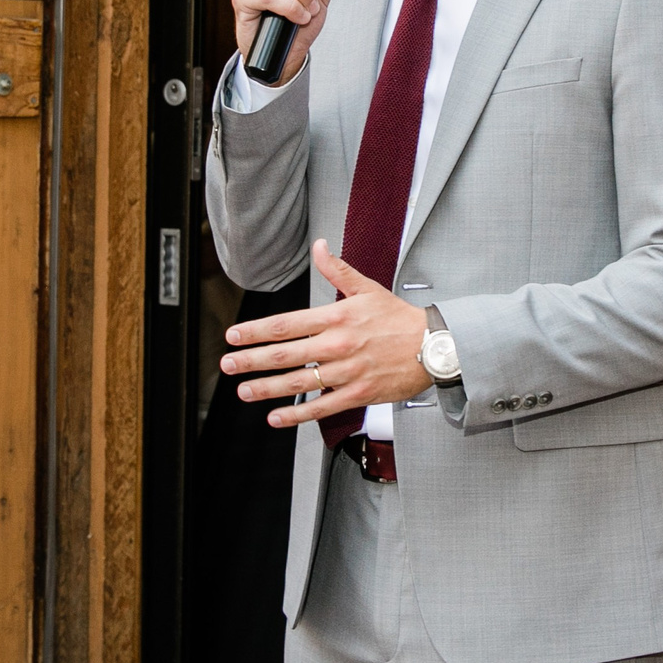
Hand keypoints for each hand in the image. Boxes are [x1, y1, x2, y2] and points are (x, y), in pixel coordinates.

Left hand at [220, 241, 429, 428]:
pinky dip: (297, 414)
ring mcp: (348, 371)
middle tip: (228, 364)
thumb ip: (337, 270)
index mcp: (337, 317)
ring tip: (244, 391)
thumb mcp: (368, 288)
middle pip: (287, 354)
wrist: (434, 346)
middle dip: (253, 360)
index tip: (234, 336)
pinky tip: (275, 417)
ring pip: (300, 382)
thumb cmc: (399, 318)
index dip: (256, 330)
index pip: (287, 324)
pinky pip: (322, 407)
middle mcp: (339, 344)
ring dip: (268, 388)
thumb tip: (319, 246)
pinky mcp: (359, 393)